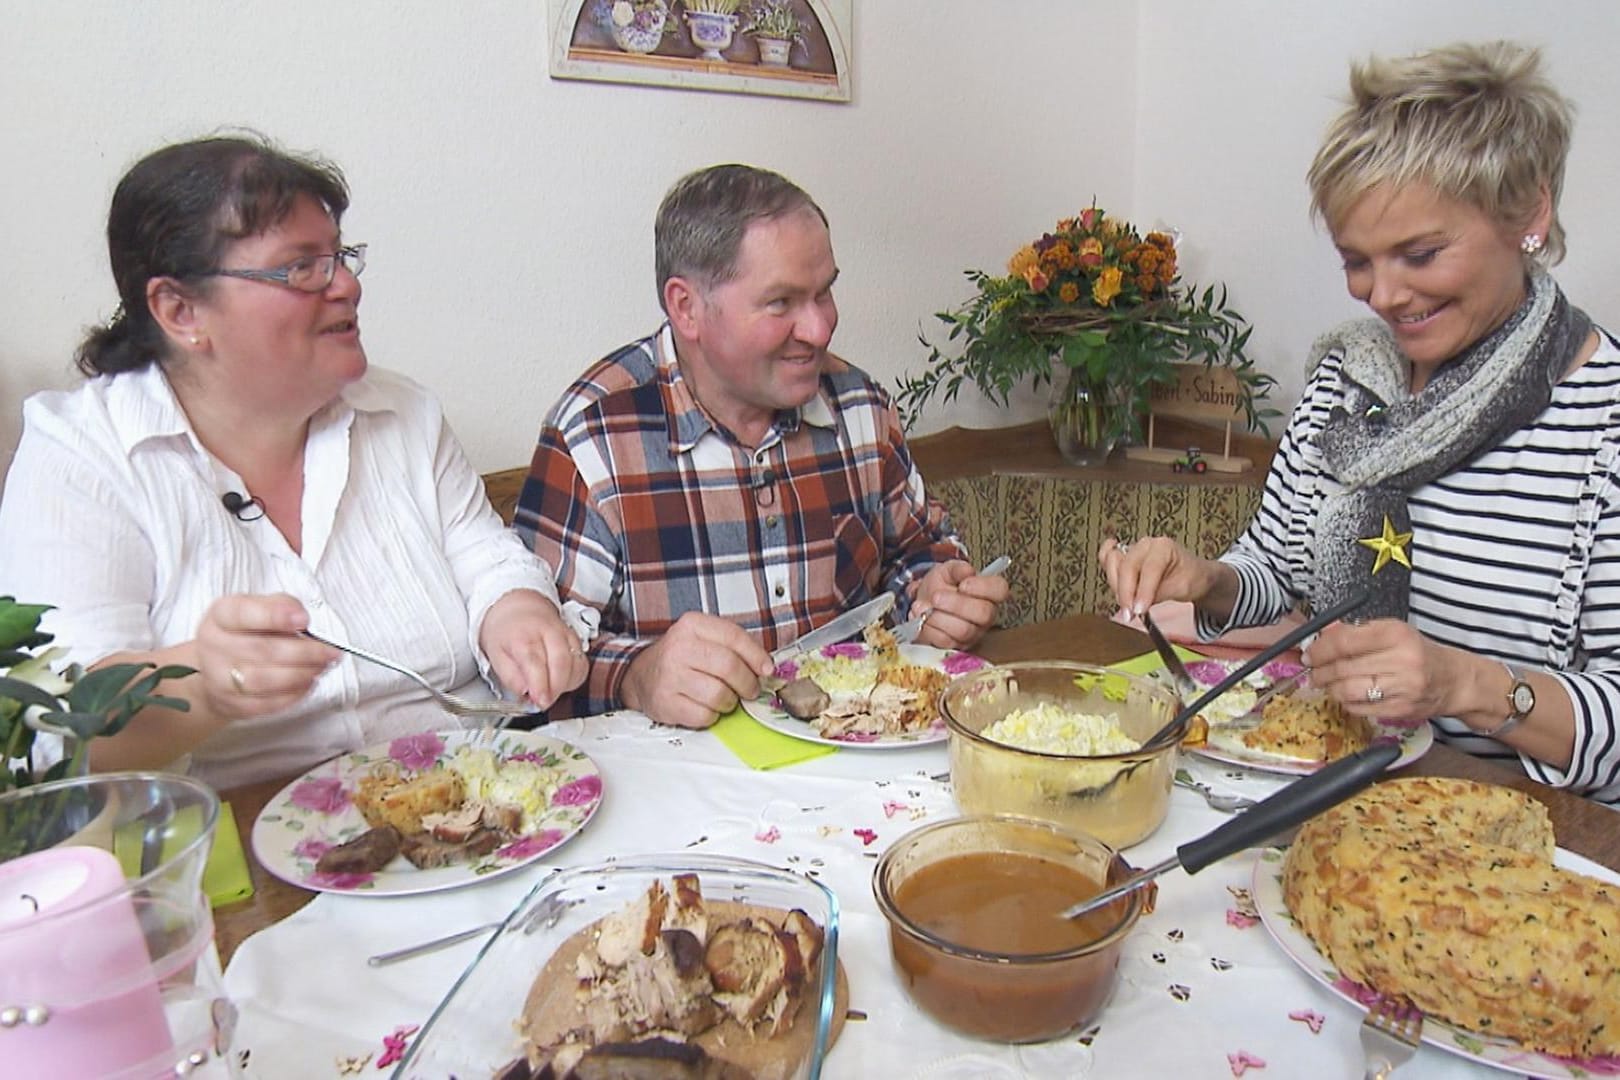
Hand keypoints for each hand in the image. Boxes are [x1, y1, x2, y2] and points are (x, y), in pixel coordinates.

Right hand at [196, 594, 334, 718]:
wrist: (214, 670)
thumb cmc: (244, 634)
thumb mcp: (257, 608)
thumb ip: (280, 606)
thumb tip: (301, 617)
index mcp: (221, 616)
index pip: (243, 613)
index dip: (275, 616)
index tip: (303, 619)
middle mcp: (214, 647)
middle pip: (262, 650)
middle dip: (305, 652)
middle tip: (330, 651)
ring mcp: (219, 679)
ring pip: (265, 680)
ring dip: (302, 674)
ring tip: (322, 667)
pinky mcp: (232, 705)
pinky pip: (267, 704)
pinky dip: (294, 694)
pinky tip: (308, 683)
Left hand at [479, 589, 588, 708]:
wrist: (518, 607)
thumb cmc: (506, 631)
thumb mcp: (494, 654)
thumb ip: (510, 676)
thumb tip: (524, 693)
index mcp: (523, 636)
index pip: (535, 662)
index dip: (539, 685)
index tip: (539, 701)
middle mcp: (547, 632)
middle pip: (560, 662)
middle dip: (556, 688)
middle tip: (545, 702)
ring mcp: (564, 634)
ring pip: (575, 662)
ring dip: (566, 684)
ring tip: (550, 691)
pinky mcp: (575, 638)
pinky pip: (582, 661)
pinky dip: (576, 676)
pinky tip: (563, 682)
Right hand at [621, 612, 772, 729]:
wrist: (642, 675)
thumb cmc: (683, 658)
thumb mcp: (706, 639)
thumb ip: (736, 647)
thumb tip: (767, 668)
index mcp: (692, 625)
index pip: (734, 637)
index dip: (756, 656)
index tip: (767, 669)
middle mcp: (679, 648)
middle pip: (729, 667)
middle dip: (747, 683)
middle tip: (750, 690)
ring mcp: (670, 676)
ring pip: (719, 695)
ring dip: (729, 701)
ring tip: (724, 698)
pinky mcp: (665, 703)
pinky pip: (704, 715)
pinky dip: (711, 715)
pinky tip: (705, 706)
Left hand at [912, 560, 1007, 648]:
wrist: (924, 603)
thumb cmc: (941, 586)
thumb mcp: (946, 571)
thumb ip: (957, 569)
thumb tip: (967, 570)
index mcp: (989, 593)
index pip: (1000, 590)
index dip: (983, 588)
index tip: (962, 584)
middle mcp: (986, 616)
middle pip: (983, 614)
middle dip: (956, 604)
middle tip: (936, 597)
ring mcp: (972, 634)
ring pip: (963, 630)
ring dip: (937, 617)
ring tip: (921, 606)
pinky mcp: (956, 647)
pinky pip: (945, 642)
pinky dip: (928, 628)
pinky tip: (920, 618)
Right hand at [1097, 535, 1229, 616]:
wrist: (1192, 575)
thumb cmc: (1190, 577)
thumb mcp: (1181, 588)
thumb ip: (1157, 595)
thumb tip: (1137, 605)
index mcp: (1163, 547)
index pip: (1149, 569)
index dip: (1142, 591)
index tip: (1138, 610)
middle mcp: (1145, 545)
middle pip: (1126, 566)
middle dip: (1126, 593)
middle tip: (1130, 614)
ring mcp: (1132, 549)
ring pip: (1112, 563)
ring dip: (1116, 587)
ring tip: (1128, 604)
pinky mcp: (1123, 557)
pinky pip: (1107, 559)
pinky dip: (1107, 571)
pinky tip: (1112, 580)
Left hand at [1302, 618, 1464, 722]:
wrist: (1454, 680)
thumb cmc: (1418, 653)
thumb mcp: (1392, 632)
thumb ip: (1356, 632)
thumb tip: (1323, 633)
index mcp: (1396, 634)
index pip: (1344, 642)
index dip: (1319, 649)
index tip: (1309, 653)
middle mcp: (1401, 660)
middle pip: (1342, 668)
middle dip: (1319, 671)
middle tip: (1313, 670)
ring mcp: (1402, 688)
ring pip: (1347, 691)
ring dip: (1330, 688)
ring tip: (1329, 683)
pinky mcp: (1400, 710)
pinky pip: (1358, 708)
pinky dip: (1346, 702)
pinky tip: (1349, 695)